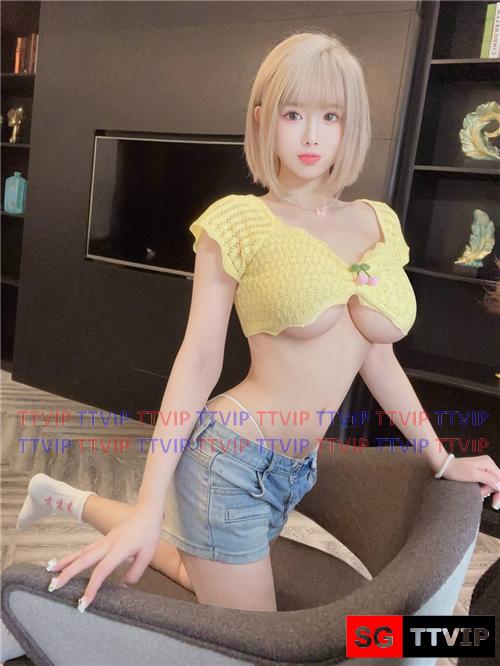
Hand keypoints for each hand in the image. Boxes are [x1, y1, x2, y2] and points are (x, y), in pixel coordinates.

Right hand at [46, 505, 161, 611]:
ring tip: (50, 572)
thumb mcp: (147, 555)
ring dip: (66, 562)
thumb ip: (135, 572)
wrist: (146, 513)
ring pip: (81, 553)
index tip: (83, 602)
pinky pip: (85, 549)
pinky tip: (66, 562)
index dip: (91, 587)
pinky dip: (73, 556)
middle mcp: (107, 545)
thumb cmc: (149, 534)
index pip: (101, 570)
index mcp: (119, 550)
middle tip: (54, 586)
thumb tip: (123, 585)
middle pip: (84, 560)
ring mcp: (103, 541)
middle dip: (68, 573)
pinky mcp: (103, 540)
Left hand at [441, 454, 499, 509]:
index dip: (499, 493)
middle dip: (488, 491)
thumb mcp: (474, 475)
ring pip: (490, 484)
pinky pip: (485, 482)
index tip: (495, 504)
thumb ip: (489, 479)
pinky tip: (475, 489)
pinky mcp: (479, 471)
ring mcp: (484, 467)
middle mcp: (488, 464)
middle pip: (496, 483)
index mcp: (489, 464)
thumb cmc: (456, 470)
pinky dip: (481, 488)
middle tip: (479, 494)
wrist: (444, 466)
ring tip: (475, 491)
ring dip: (484, 490)